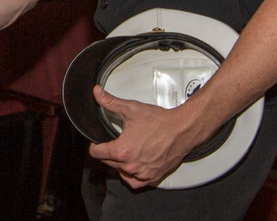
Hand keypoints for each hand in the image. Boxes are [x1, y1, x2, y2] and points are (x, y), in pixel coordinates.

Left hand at [87, 86, 204, 188]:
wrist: (182, 130)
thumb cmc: (160, 122)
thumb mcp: (131, 109)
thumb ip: (110, 102)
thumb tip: (97, 93)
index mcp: (122, 151)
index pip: (96, 153)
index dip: (94, 146)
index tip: (96, 143)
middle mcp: (131, 166)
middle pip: (108, 163)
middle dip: (108, 153)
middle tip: (114, 143)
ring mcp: (142, 174)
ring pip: (121, 173)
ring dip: (119, 165)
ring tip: (123, 154)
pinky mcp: (153, 178)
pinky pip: (136, 183)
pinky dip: (132, 176)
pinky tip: (133, 167)